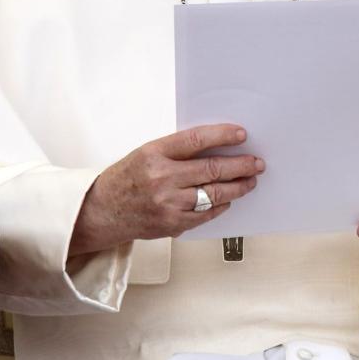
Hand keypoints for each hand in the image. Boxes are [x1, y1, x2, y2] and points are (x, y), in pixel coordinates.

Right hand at [69, 124, 262, 255]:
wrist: (102, 212)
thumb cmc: (125, 179)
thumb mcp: (146, 153)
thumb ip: (177, 151)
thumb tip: (215, 146)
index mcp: (154, 154)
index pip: (197, 140)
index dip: (223, 136)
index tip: (241, 135)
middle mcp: (162, 178)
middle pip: (212, 169)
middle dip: (240, 165)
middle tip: (256, 162)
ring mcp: (169, 203)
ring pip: (214, 193)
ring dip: (238, 186)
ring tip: (250, 181)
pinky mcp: (173, 224)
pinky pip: (206, 214)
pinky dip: (221, 205)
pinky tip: (229, 199)